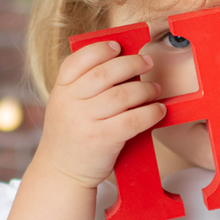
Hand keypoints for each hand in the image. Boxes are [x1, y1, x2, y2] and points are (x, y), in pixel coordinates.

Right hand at [37, 41, 165, 188]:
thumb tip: (123, 62)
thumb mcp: (66, 106)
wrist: (62, 173)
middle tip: (148, 62)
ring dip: (145, 89)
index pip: (77, 61)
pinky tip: (159, 110)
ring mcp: (85, 122)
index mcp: (60, 91)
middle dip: (131, 63)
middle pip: (104, 73)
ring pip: (122, 95)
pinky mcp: (102, 140)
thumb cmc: (72, 134)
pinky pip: (133, 120)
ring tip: (156, 89)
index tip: (118, 47)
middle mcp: (69, 104)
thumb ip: (84, 86)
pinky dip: (151, 112)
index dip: (100, 49)